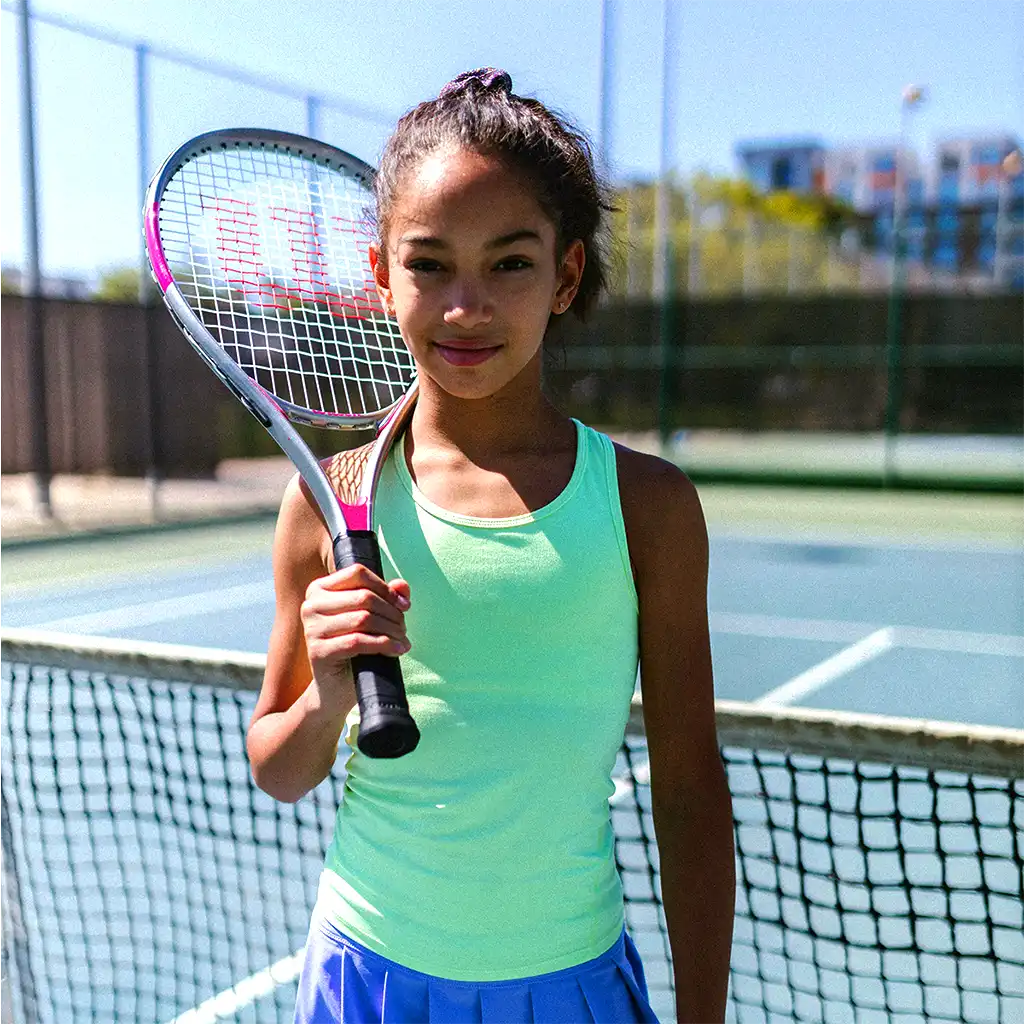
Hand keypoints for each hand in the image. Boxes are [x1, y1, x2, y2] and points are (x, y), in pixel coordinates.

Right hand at [300, 565, 410, 701]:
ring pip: (364, 619)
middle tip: (403, 628)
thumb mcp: (371, 617)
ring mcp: (311, 629)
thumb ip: (386, 596)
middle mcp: (311, 605)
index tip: (404, 605)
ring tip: (402, 640)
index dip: (386, 588)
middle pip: (364, 596)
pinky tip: (397, 650)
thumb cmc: (354, 648)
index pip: (358, 574)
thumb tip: (402, 586)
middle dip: (392, 612)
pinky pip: (358, 642)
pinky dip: (383, 645)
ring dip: (391, 630)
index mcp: (320, 589)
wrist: (336, 688)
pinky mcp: (318, 651)